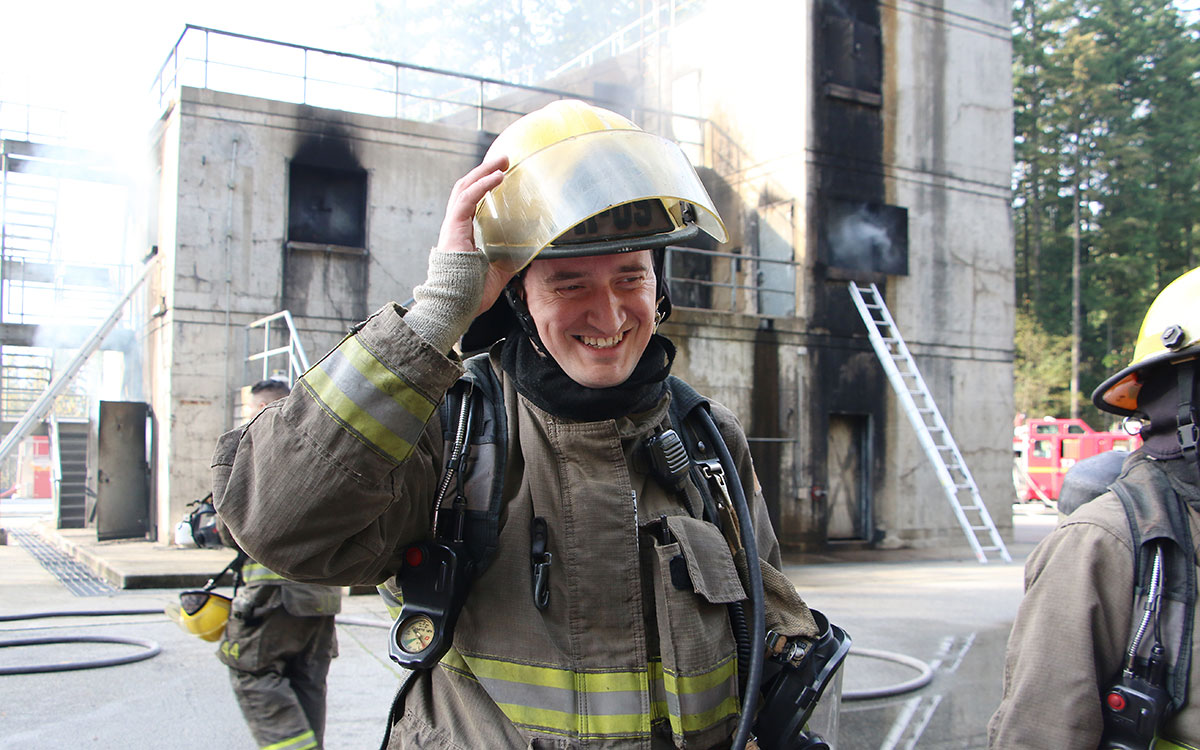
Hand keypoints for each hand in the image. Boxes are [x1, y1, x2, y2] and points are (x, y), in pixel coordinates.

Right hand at [435, 154, 512, 313]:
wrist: (454, 306)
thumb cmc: (471, 294)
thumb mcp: (498, 271)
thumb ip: (510, 258)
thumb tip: (531, 251)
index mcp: (462, 234)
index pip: (470, 201)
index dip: (483, 185)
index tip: (500, 174)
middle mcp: (455, 226)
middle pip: (466, 188)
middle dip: (484, 171)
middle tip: (504, 161)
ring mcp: (452, 226)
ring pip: (465, 187)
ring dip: (485, 172)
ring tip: (503, 161)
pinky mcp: (454, 228)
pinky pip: (468, 199)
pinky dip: (483, 185)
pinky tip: (498, 177)